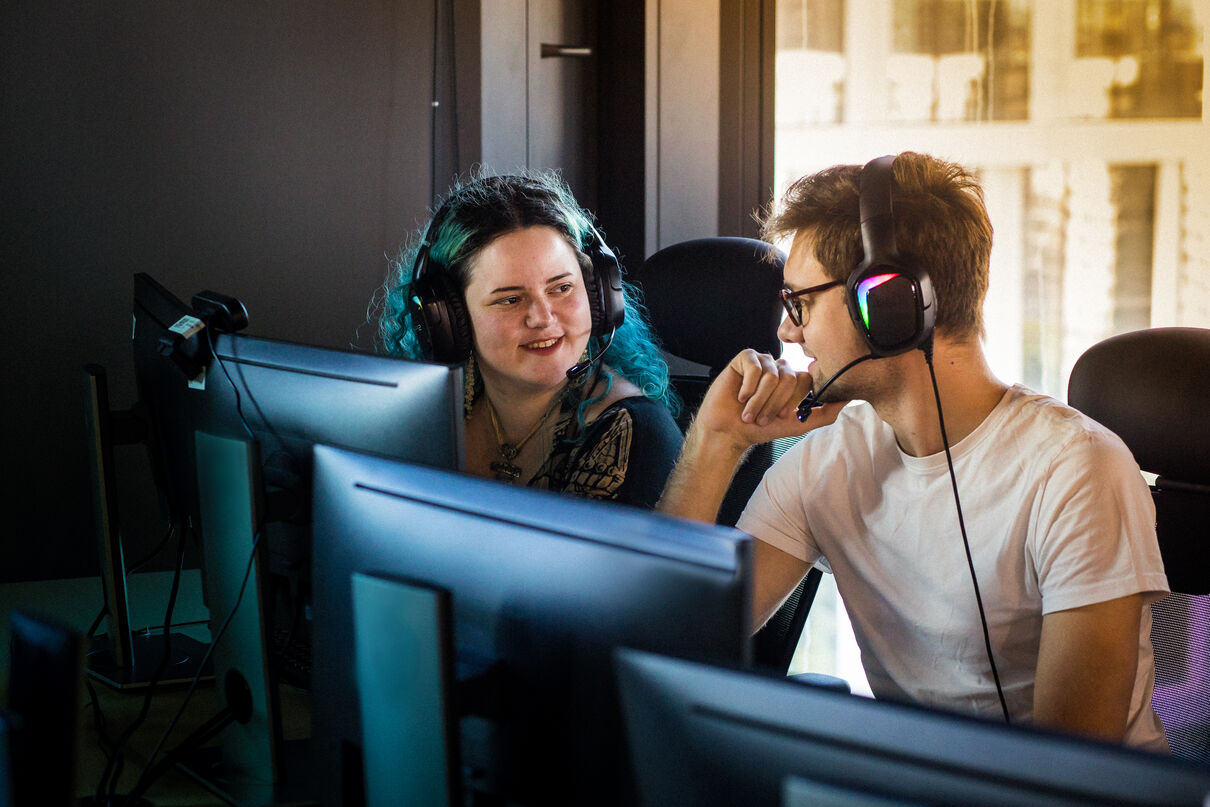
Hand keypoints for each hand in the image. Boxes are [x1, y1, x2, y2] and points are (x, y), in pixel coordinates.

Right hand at [693, 349, 846, 448]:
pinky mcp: (745, 358)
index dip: (793, 401)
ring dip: (759, 400)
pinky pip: (755, 368)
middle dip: (775, 404)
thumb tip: (847, 401)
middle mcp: (780, 368)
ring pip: (772, 377)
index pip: (806, 381)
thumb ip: (824, 414)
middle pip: (790, 379)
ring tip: (748, 411)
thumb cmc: (760, 428)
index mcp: (793, 380)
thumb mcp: (797, 424)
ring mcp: (763, 361)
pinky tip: (740, 396)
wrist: (729, 432)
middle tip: (762, 417)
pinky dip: (748, 388)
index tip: (781, 416)